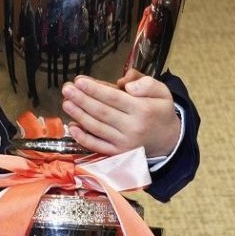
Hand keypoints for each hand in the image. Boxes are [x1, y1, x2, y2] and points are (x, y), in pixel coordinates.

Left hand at [61, 71, 180, 158]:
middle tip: (66, 89)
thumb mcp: (162, 91)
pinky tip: (72, 126)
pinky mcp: (118, 154)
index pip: (114, 98)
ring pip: (97, 128)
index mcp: (143, 110)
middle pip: (102, 112)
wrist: (168, 141)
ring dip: (79, 115)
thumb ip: (146, 83)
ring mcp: (124, 143)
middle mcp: (132, 128)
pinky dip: (83, 137)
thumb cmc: (160, 112)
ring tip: (66, 102)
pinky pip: (97, 146)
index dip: (95, 89)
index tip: (79, 81)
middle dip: (81, 99)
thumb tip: (124, 83)